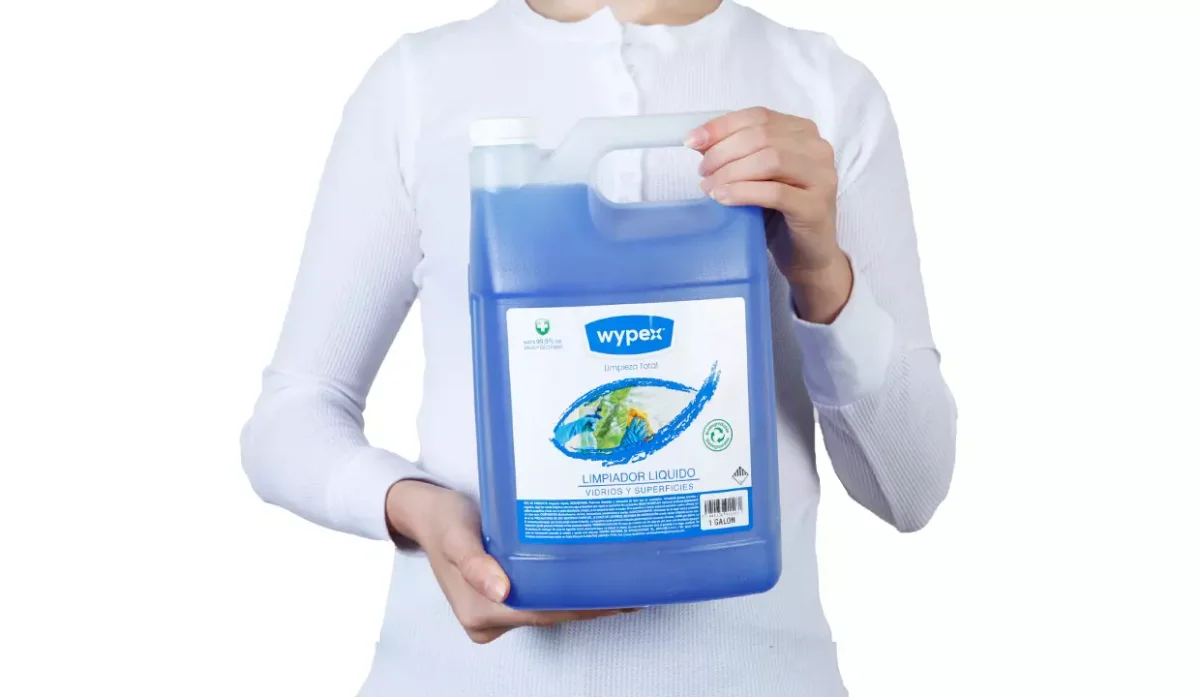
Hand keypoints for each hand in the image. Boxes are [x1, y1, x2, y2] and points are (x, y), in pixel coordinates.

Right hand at [386, 480, 633, 643]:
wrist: (424, 512)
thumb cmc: (442, 518)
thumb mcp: (455, 533)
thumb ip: (473, 562)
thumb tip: (500, 590)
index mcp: (479, 611)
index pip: (544, 612)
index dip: (584, 606)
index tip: (620, 596)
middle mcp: (489, 619)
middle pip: (552, 613)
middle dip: (593, 603)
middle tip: (635, 584)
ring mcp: (496, 611)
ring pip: (549, 608)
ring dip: (583, 596)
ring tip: (624, 579)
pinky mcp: (502, 599)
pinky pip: (540, 599)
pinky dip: (566, 588)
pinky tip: (593, 574)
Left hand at [687, 107, 852, 323]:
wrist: (808, 256)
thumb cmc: (779, 213)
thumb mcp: (755, 176)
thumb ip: (735, 154)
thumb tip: (699, 140)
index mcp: (803, 132)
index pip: (758, 116)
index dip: (721, 126)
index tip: (692, 141)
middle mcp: (818, 149)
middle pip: (761, 136)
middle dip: (723, 152)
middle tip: (703, 172)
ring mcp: (822, 177)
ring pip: (770, 160)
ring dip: (730, 172)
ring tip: (709, 188)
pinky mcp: (816, 206)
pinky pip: (774, 192)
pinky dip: (742, 192)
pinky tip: (722, 198)